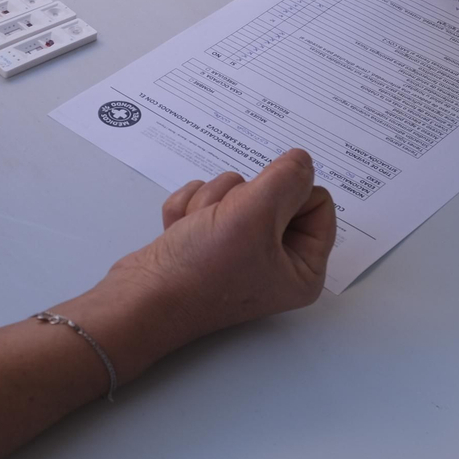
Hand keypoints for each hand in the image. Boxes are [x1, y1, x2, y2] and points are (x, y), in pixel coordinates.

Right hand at [114, 150, 335, 346]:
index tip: (256, 210)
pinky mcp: (207, 243)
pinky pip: (206, 201)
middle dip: (238, 199)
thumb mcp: (254, 215)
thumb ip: (286, 179)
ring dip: (209, 202)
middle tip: (221, 226)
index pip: (317, 202)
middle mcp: (276, 262)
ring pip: (235, 192)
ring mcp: (240, 252)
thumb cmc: (202, 269)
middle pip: (273, 193)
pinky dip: (188, 210)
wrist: (141, 297)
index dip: (285, 194)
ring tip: (196, 231)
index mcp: (303, 268)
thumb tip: (302, 160)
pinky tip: (179, 232)